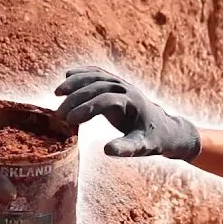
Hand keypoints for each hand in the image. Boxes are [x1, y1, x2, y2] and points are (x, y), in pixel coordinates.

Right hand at [55, 66, 200, 160]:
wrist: (165, 128)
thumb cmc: (152, 139)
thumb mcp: (142, 147)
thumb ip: (126, 149)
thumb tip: (106, 150)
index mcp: (132, 102)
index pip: (105, 100)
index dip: (85, 109)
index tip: (69, 121)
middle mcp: (126, 88)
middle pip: (97, 87)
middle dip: (75, 99)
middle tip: (58, 115)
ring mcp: (121, 83)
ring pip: (95, 76)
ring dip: (75, 81)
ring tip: (57, 92)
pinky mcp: (116, 83)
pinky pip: (98, 73)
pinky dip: (83, 73)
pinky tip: (67, 76)